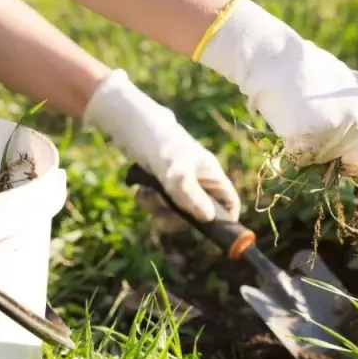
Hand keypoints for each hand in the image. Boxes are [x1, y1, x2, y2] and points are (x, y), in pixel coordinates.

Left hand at [84, 70, 240, 221]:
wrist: (128, 123)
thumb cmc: (159, 141)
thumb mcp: (175, 171)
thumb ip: (191, 195)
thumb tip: (209, 219)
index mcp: (211, 175)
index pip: (229, 203)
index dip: (224, 221)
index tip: (208, 235)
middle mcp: (198, 181)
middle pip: (198, 214)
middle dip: (178, 217)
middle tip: (163, 214)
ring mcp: (179, 183)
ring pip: (174, 211)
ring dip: (158, 208)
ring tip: (147, 194)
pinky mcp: (160, 184)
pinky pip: (158, 204)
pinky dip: (147, 200)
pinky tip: (140, 188)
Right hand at [197, 0, 357, 167]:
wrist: (273, 58)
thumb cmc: (302, 67)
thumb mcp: (340, 81)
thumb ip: (352, 106)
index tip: (353, 157)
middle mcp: (357, 119)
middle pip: (350, 158)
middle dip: (335, 154)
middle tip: (315, 135)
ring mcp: (336, 129)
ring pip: (323, 159)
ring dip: (309, 147)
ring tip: (296, 117)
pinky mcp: (311, 137)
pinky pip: (301, 157)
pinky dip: (291, 146)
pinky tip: (286, 122)